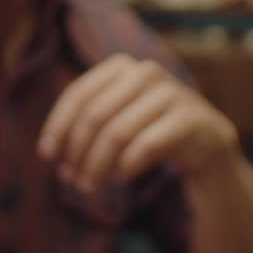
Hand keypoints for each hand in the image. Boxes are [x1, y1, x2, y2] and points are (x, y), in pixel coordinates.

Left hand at [38, 54, 240, 192]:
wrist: (207, 145)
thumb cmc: (150, 131)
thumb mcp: (117, 118)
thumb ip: (86, 122)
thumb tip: (47, 149)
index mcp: (122, 66)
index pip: (78, 94)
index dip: (57, 126)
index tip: (46, 156)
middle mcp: (146, 72)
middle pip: (95, 116)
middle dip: (77, 152)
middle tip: (71, 180)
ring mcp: (172, 93)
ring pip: (117, 133)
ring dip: (97, 166)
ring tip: (89, 187)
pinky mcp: (191, 119)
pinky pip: (145, 146)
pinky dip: (126, 166)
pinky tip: (120, 177)